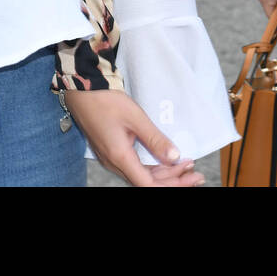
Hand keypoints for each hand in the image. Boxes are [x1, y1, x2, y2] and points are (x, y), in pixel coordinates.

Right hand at [62, 88, 204, 186]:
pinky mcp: (112, 151)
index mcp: (120, 158)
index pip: (149, 185)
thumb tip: (175, 157)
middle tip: (195, 173)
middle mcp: (114, 163)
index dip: (172, 184)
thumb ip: (155, 139)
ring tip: (185, 166)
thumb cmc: (106, 101)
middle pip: (147, 182)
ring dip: (165, 174)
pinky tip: (165, 161)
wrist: (81, 90)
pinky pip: (135, 166)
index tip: (191, 175)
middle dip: (173, 180)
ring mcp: (112, 158)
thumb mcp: (136, 118)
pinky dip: (153, 166)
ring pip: (142, 175)